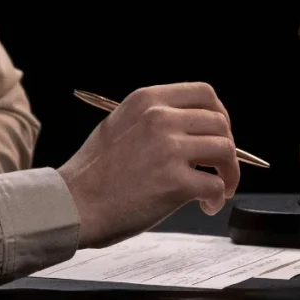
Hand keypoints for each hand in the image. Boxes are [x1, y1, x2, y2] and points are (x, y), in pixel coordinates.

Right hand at [58, 82, 239, 248]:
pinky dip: (217, 198)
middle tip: (220, 168)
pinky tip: (205, 206)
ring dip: (228, 173)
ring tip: (217, 191)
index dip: (219, 115)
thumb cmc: (90, 176)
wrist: (71, 205)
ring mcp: (168, 149)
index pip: (204, 93)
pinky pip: (215, 185)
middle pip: (219, 123)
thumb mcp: (116, 126)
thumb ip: (150, 121)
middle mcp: (160, 118)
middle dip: (227, 148)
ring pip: (225, 151)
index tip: (218, 134)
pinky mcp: (175, 182)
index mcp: (146, 101)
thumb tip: (189, 131)